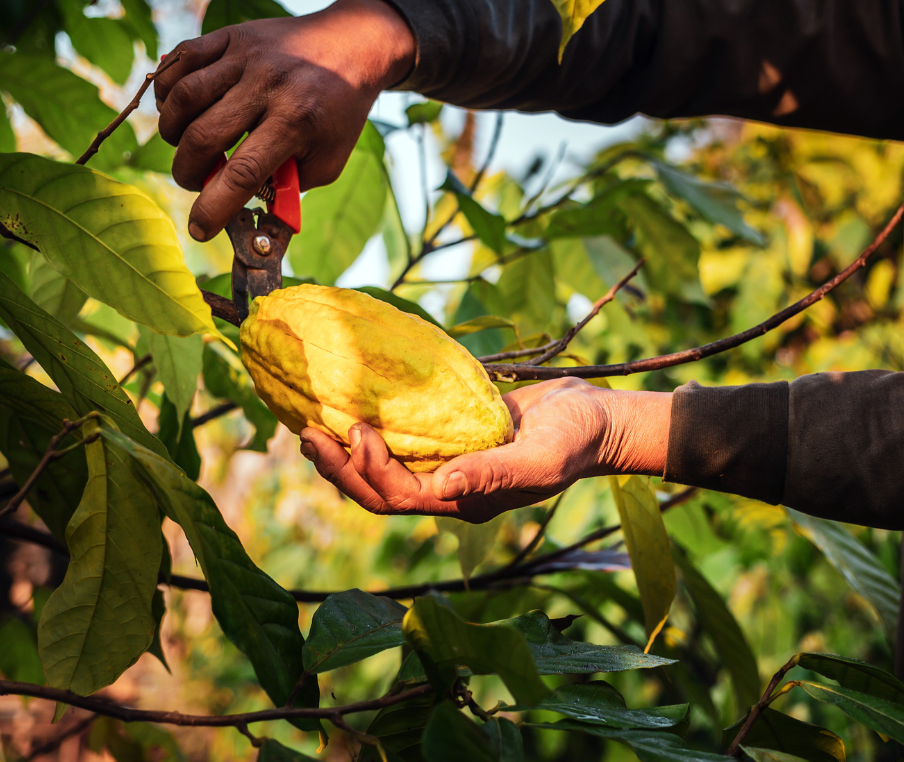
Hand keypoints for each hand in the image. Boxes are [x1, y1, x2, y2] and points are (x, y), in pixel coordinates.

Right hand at [153, 0, 414, 240]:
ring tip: (184, 145)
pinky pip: (181, 59)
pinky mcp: (231, 36)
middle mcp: (267, 85)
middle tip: (195, 181)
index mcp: (296, 120)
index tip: (198, 229)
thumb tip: (242, 209)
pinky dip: (167, 89)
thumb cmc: (338, 112)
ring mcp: (245, 56)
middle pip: (203, 137)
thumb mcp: (328, 159)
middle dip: (187, 173)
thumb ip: (288, 187)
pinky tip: (177, 108)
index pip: (242, 173)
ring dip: (172, 132)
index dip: (213, 207)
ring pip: (184, 97)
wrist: (352, 44)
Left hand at [301, 378, 670, 521]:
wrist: (597, 418)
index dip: (368, 470)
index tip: (355, 429)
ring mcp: (448, 465)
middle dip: (338, 468)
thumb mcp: (539, 460)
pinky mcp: (451, 436)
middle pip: (378, 491)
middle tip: (306, 434)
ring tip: (313, 423)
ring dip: (346, 452)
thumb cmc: (574, 441)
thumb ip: (493, 474)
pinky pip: (402, 438)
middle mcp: (448, 490)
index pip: (399, 497)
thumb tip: (442, 486)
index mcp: (463, 504)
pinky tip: (353, 400)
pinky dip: (374, 426)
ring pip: (383, 468)